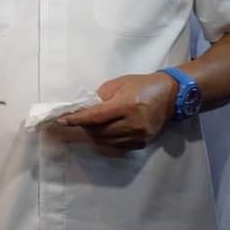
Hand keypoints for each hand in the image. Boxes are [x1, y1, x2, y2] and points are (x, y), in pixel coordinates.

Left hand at [58, 72, 177, 149]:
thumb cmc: (139, 85)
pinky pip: (116, 145)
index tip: (60, 121)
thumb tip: (81, 110)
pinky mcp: (142, 143)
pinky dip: (106, 138)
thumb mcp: (116, 84)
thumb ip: (98, 98)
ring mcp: (139, 136)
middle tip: (77, 118)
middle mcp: (134, 124)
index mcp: (127, 106)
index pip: (95, 117)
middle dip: (84, 126)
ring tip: (91, 123)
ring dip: (93, 133)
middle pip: (99, 131)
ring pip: (105, 141)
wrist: (168, 95)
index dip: (76, 120)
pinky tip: (105, 128)